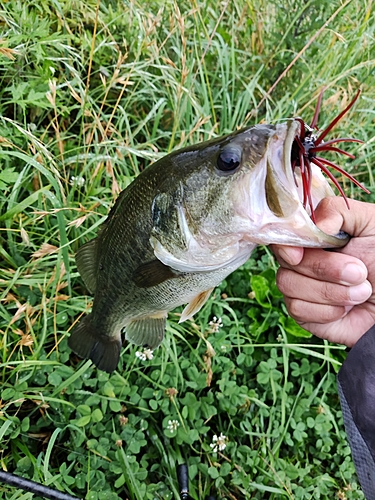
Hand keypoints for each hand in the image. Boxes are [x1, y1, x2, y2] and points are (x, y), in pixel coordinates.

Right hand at [272, 197, 374, 346]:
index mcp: (312, 237)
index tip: (298, 255)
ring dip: (330, 292)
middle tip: (359, 271)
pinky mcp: (304, 313)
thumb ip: (337, 211)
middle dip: (325, 269)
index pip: (281, 235)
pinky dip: (326, 310)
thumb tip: (312, 225)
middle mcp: (301, 260)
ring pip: (288, 285)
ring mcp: (300, 287)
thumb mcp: (368, 222)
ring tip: (360, 291)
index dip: (285, 245)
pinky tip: (346, 308)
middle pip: (287, 263)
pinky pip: (298, 309)